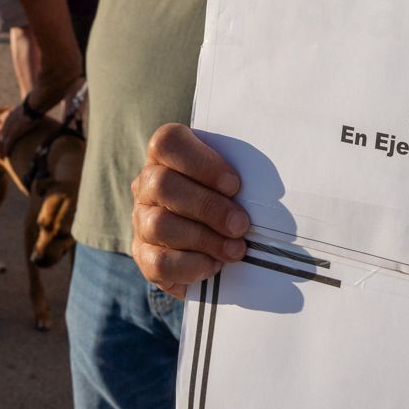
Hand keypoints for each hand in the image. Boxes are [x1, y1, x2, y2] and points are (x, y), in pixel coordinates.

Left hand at [0, 103, 34, 160]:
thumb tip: (22, 115)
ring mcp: (8, 127)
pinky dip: (5, 150)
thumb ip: (17, 113)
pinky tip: (5, 155)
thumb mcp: (20, 108)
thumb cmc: (31, 106)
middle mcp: (4, 121)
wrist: (33, 106)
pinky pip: (7, 144)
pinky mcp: (14, 132)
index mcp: (5, 114)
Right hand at [130, 122, 248, 297]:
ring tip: (235, 250)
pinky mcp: (143, 256)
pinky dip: (191, 265)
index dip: (201, 162)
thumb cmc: (225, 202)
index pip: (168, 142)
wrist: (207, 246)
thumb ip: (239, 178)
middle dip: (208, 206)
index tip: (234, 185)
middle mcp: (146, 185)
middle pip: (162, 184)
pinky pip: (159, 262)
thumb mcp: (231, 183)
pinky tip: (213, 266)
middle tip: (240, 224)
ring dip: (204, 239)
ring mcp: (140, 221)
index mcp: (165, 156)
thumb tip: (268, 190)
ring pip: (159, 224)